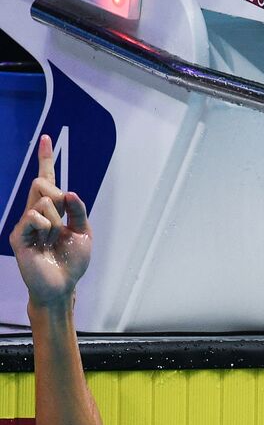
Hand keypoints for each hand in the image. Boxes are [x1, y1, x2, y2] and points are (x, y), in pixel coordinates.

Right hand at [9, 135, 91, 308]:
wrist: (62, 285)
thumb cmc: (71, 262)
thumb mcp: (83, 234)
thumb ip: (78, 211)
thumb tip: (69, 191)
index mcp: (52, 211)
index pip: (48, 181)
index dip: (46, 159)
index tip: (47, 139)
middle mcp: (36, 212)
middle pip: (44, 183)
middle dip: (58, 197)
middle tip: (62, 222)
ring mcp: (25, 222)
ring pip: (44, 202)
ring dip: (56, 223)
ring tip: (53, 241)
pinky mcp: (18, 234)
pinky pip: (34, 216)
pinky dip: (46, 228)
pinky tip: (44, 243)